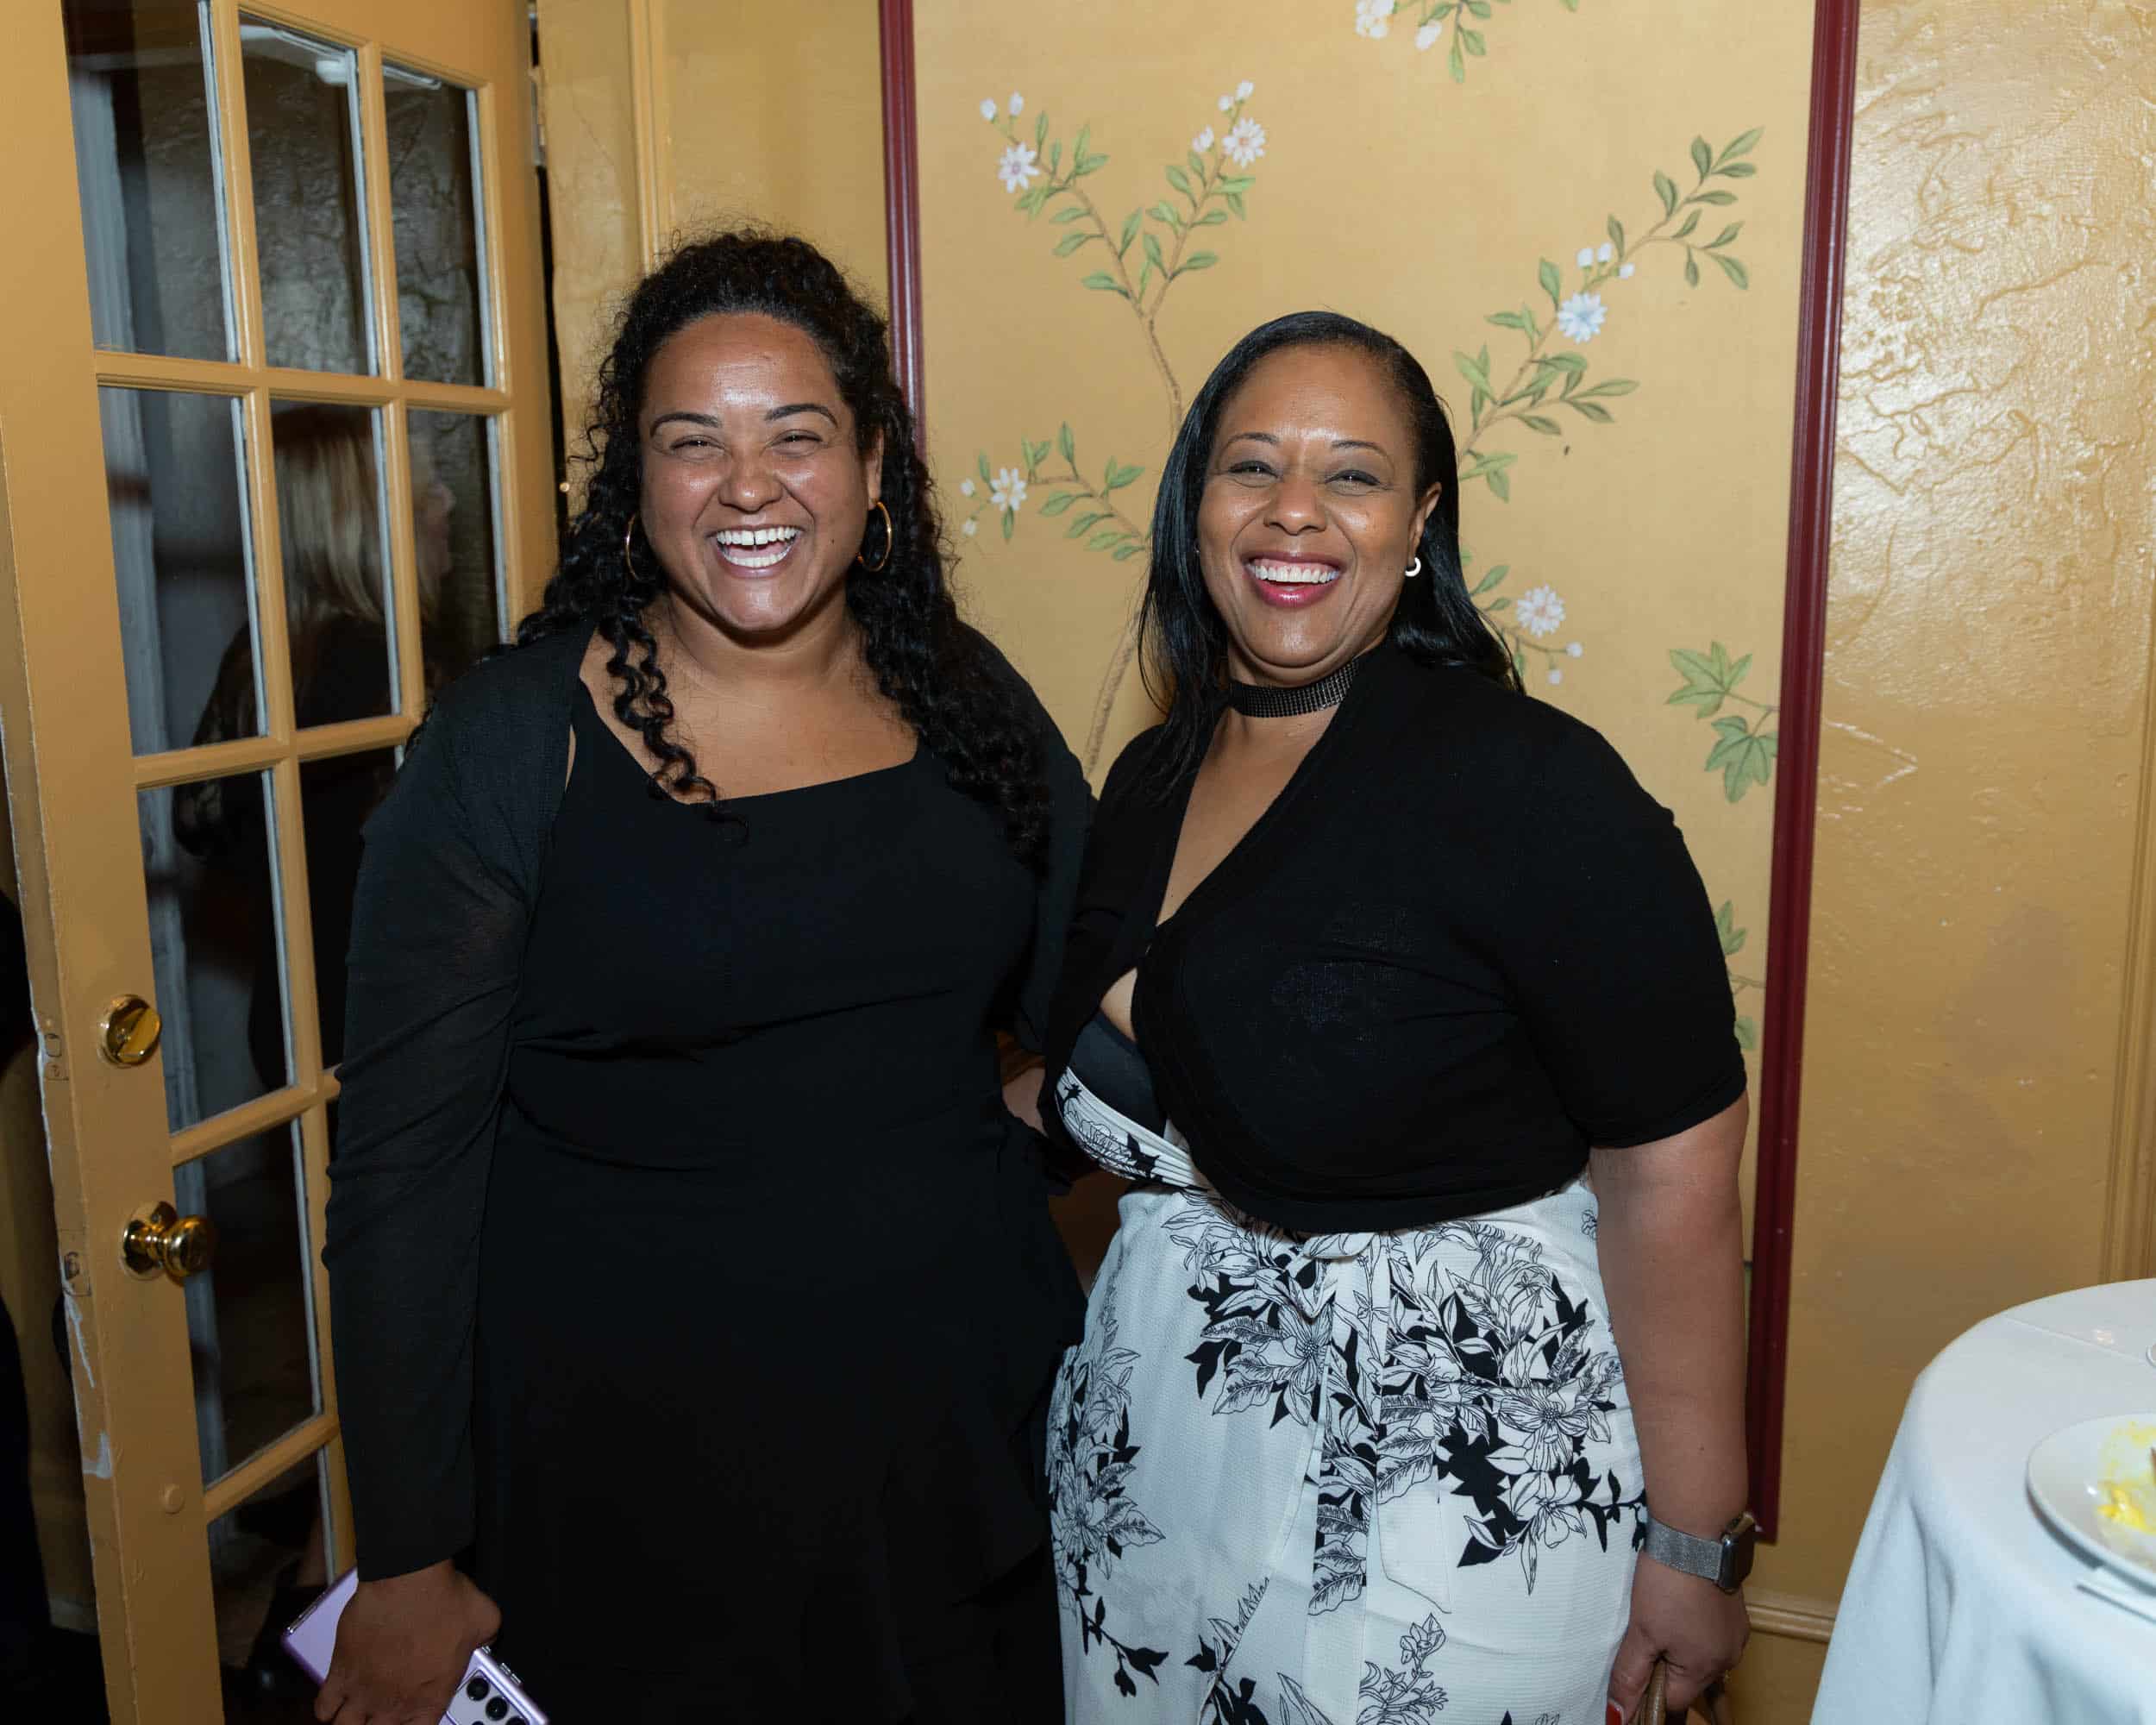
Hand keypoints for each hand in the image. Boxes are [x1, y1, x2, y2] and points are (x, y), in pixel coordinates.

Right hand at [314, 1561, 499, 1723]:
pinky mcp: (339, 1672)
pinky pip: (324, 1706)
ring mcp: (364, 1691)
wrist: (408, 1579)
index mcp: (430, 1699)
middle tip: (380, 1716)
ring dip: (350, 1724)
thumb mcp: (484, 1621)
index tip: (411, 1720)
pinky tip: (336, 1700)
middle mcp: (394, 1703)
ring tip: (357, 1714)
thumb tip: (488, 1638)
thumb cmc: (444, 1599)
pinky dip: (328, 1708)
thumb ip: (485, 1640)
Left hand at [1606, 1555, 1746, 1720]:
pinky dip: (1693, 1629)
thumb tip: (1619, 1715)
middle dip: (1665, 1666)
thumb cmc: (1668, 1583)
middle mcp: (1729, 1657)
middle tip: (1645, 1635)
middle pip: (1690, 1679)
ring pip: (1701, 1655)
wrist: (1697, 1532)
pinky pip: (1711, 1634)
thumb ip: (1630, 1675)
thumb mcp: (1642, 1631)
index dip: (1650, 1690)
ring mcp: (1736, 1633)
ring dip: (1679, 1647)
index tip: (1634, 1668)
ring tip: (1660, 1617)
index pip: (1675, 1700)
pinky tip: (1679, 1606)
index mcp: (1707, 1668)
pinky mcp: (1735, 1611)